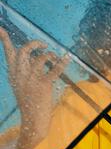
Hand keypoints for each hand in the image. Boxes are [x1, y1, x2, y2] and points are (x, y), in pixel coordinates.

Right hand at [0, 27, 68, 148]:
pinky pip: (54, 70)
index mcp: (14, 74)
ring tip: (54, 56)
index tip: (1, 29)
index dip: (5, 40)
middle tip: (44, 45)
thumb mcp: (22, 84)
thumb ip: (25, 70)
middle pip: (23, 51)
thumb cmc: (30, 101)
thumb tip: (34, 56)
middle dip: (34, 44)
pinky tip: (67, 58)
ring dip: (49, 54)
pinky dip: (62, 62)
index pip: (8, 53)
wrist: (33, 119)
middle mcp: (20, 75)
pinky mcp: (43, 85)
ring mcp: (31, 80)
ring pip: (38, 58)